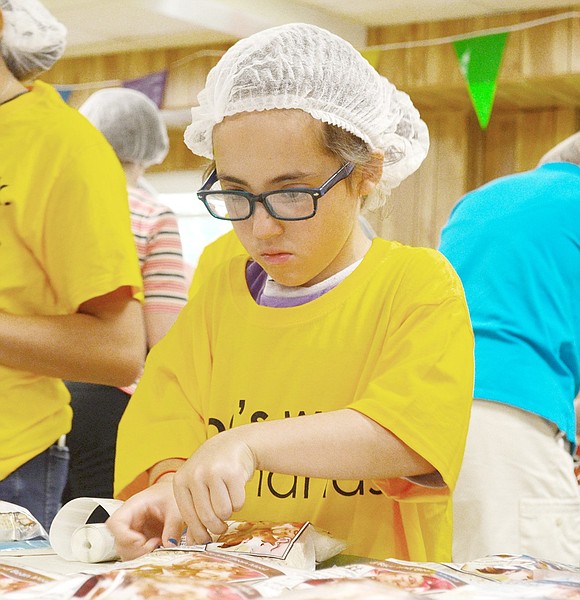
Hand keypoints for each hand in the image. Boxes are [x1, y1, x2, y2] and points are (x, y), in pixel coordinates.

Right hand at [106, 480, 184, 560]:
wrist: (171, 494)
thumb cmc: (169, 494)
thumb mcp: (175, 506)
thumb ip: (173, 525)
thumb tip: (170, 545)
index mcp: (133, 506)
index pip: (115, 523)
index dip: (123, 536)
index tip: (140, 541)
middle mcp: (128, 521)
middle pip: (119, 543)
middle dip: (136, 550)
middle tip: (155, 544)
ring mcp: (132, 533)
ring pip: (125, 552)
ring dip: (141, 554)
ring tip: (159, 543)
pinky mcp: (138, 542)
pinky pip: (135, 555)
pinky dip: (145, 556)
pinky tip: (158, 546)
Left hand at [173, 430, 255, 544]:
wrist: (234, 444)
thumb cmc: (212, 470)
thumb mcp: (196, 485)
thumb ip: (192, 510)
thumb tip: (193, 543)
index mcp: (180, 481)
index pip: (188, 517)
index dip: (199, 533)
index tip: (206, 539)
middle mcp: (195, 475)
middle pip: (207, 517)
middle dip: (217, 527)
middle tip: (221, 527)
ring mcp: (214, 472)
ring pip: (223, 512)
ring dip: (229, 513)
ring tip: (227, 501)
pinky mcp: (233, 472)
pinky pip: (238, 503)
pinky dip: (239, 502)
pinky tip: (235, 490)